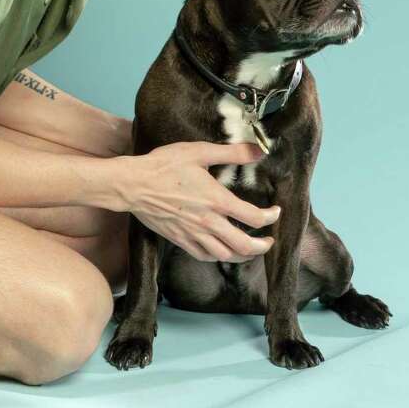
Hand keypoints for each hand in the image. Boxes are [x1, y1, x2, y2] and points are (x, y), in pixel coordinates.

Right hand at [122, 141, 280, 262]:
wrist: (133, 185)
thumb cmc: (164, 166)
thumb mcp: (199, 152)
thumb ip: (232, 153)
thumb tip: (259, 151)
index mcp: (217, 200)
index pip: (254, 217)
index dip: (270, 217)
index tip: (275, 212)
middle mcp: (208, 222)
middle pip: (244, 245)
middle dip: (262, 246)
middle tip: (268, 240)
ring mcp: (193, 234)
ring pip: (226, 255)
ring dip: (242, 255)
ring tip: (249, 249)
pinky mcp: (180, 240)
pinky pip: (204, 256)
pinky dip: (218, 257)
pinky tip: (221, 251)